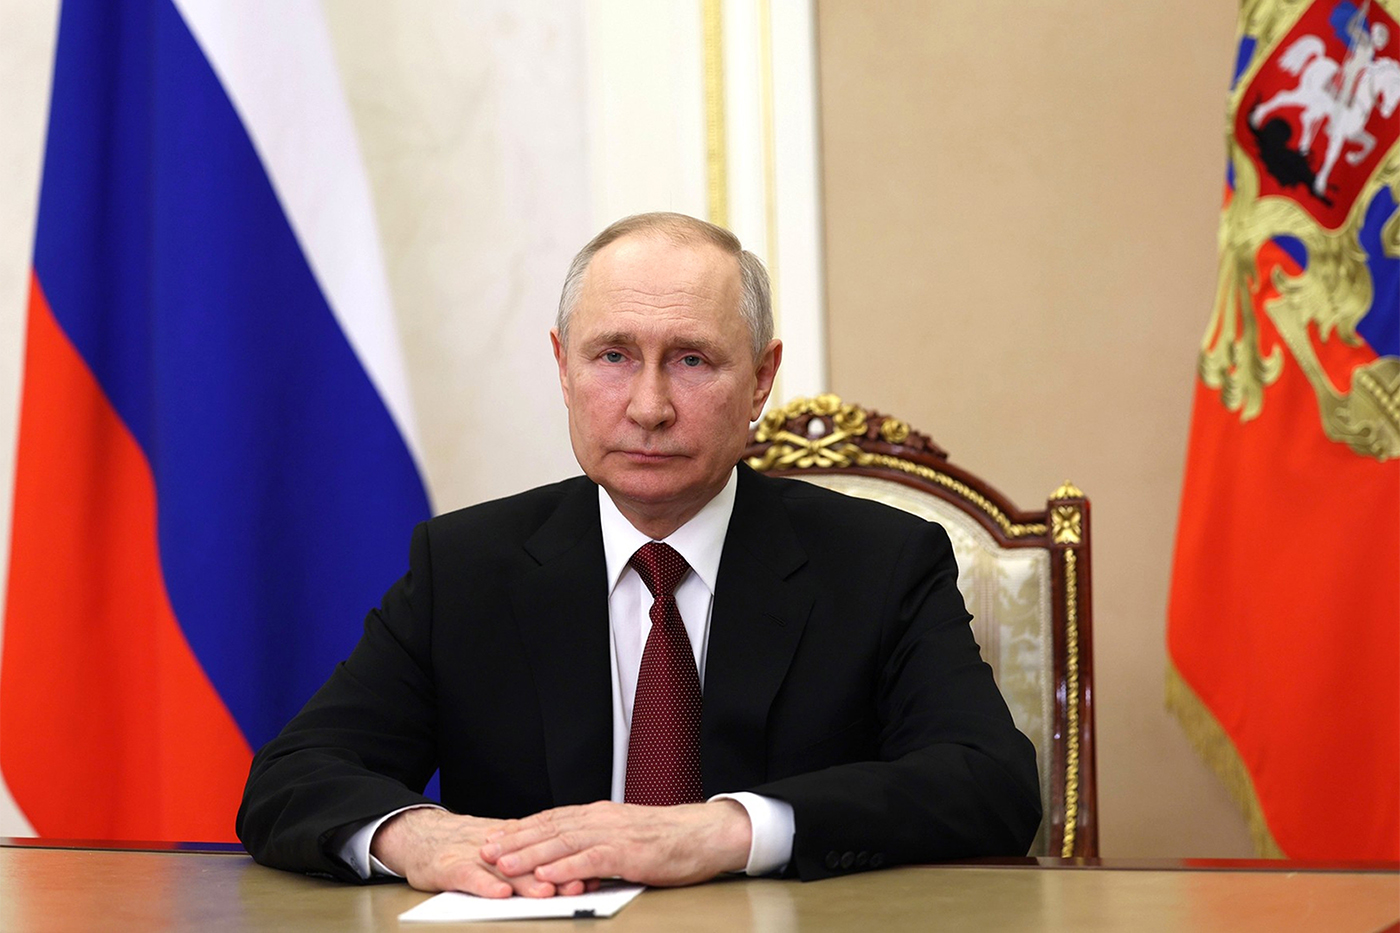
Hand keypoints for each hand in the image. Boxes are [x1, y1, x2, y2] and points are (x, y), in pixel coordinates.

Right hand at [370, 808, 588, 896]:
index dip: (572, 861)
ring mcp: (473, 856)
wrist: (421, 835)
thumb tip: (576, 871)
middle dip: (558, 873)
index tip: (597, 871)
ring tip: (548, 891)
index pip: (548, 850)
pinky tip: (500, 894)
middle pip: (532, 861)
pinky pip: (469, 877)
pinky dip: (485, 885)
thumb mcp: (503, 849)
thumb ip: (532, 859)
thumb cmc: (466, 846)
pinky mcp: (449, 867)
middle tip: (581, 884)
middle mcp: (499, 848)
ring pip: (505, 869)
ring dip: (528, 881)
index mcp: (515, 841)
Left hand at [479, 800, 751, 887]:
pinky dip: (566, 866)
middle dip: (515, 840)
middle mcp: (601, 819)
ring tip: (504, 863)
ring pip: (563, 842)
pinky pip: (591, 859)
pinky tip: (547, 874)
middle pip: (549, 828)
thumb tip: (568, 862)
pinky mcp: (628, 852)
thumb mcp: (625, 837)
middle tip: (485, 849)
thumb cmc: (667, 840)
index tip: (495, 837)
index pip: (552, 819)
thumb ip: (596, 846)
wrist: (704, 834)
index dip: (520, 829)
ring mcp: (614, 834)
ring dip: (530, 853)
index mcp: (600, 815)